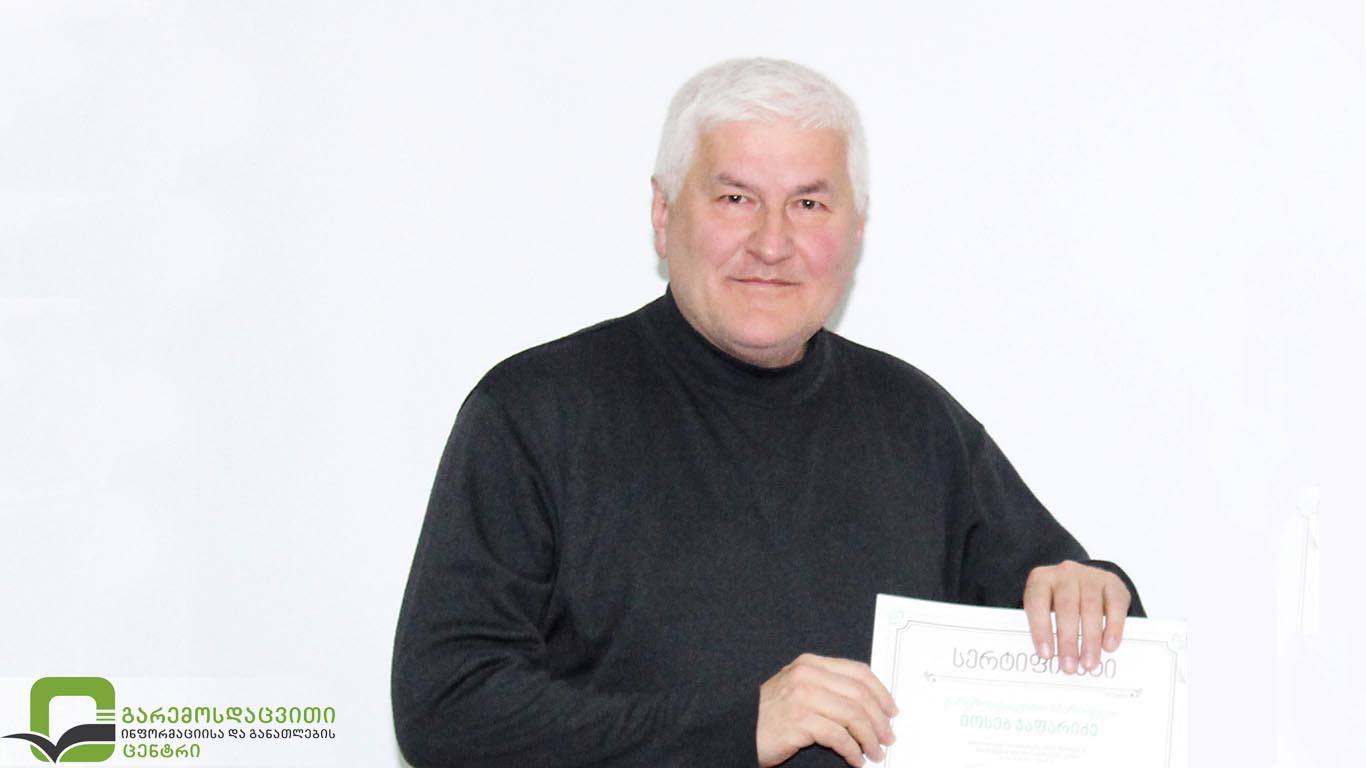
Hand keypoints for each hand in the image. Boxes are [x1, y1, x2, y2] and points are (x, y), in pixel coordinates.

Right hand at [756, 653, 897, 766]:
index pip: (858, 672)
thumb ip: (828, 687)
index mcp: (811, 664)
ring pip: (852, 715)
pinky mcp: (799, 721)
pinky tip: (856, 759)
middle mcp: (808, 676)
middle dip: (879, 720)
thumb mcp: (799, 688)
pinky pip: (838, 736)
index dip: (881, 692)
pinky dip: (852, 750)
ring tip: (876, 753)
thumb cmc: (772, 713)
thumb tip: (868, 705)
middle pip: (859, 695)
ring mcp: (802, 697)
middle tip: (888, 738)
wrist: (739, 729)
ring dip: (870, 738)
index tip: (892, 711)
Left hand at [1023, 560, 1130, 674]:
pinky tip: (1108, 646)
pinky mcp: (1112, 582)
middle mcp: (1064, 573)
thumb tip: (1049, 659)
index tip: (1046, 655)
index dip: (1040, 630)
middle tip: (1070, 667)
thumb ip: (1044, 626)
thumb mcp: (1045, 606)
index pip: (1036, 603)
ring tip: (1089, 663)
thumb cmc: (1059, 600)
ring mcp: (1089, 575)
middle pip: (1066, 608)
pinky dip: (1113, 628)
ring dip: (1090, 639)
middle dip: (1068, 641)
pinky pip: (1114, 605)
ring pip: (1090, 608)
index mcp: (1041, 579)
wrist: (1083, 579)